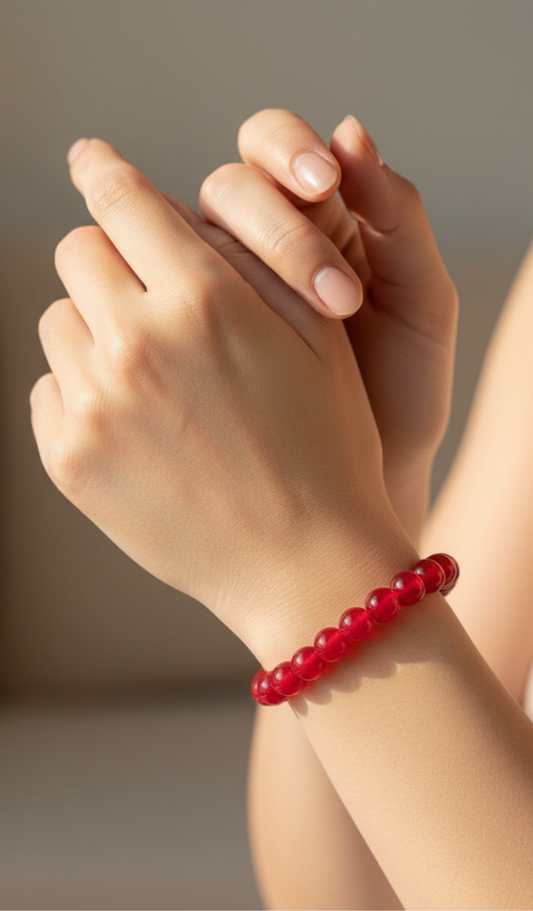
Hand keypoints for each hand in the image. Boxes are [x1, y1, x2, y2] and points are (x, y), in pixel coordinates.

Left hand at [30, 138, 406, 655]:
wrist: (305, 565)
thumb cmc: (326, 446)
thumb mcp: (314, 337)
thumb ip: (244, 259)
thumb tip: (173, 211)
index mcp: (204, 298)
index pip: (125, 200)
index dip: (106, 172)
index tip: (91, 160)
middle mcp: (137, 342)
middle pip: (78, 252)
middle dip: (112, 260)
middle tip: (149, 296)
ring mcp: (95, 405)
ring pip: (59, 320)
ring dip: (96, 327)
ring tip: (151, 372)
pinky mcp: (69, 459)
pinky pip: (50, 388)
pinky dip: (82, 390)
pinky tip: (135, 422)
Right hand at [199, 110, 458, 539]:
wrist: (368, 480)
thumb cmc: (401, 392)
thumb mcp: (420, 303)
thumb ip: (398, 219)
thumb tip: (350, 130)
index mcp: (315, 218)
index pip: (276, 147)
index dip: (289, 151)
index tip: (323, 180)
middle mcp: (254, 246)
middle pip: (225, 190)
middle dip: (267, 220)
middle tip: (317, 277)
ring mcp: (212, 297)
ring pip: (180, 245)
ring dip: (218, 269)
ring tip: (286, 327)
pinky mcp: (184, 346)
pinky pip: (165, 310)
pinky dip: (180, 314)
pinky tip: (222, 350)